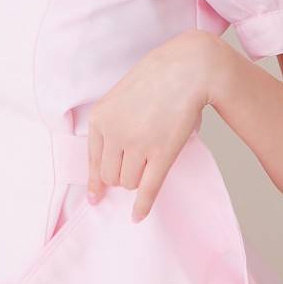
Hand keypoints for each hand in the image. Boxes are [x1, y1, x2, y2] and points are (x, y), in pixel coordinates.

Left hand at [85, 30, 223, 221]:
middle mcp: (114, 132)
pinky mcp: (161, 152)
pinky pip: (147, 189)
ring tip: (151, 162)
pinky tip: (138, 216)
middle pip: (111, 175)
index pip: (93, 160)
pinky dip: (142, 207)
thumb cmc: (159, 76)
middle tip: (138, 166)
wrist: (189, 67)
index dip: (95, 181)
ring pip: (129, 182)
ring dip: (138, 179)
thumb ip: (113, 122)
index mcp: (100, 117)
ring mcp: (137, 144)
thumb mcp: (123, 94)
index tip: (96, 197)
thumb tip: (113, 158)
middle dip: (123, 175)